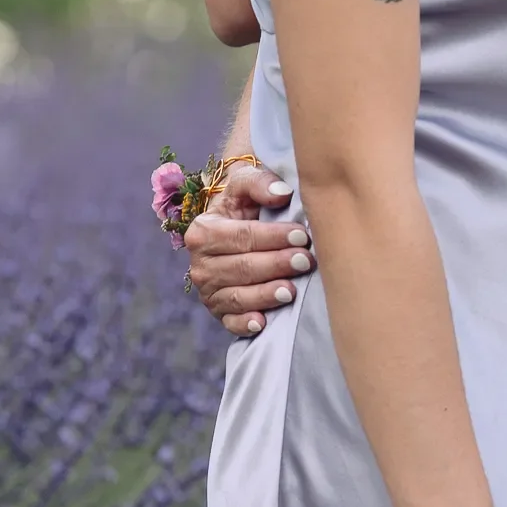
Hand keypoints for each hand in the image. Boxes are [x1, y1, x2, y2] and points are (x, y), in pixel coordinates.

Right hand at [184, 167, 315, 336]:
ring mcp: (208, 291)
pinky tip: (262, 323)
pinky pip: (230, 323)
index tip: (301, 234)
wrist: (237, 229)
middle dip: (275, 264)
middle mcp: (200, 264)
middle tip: (306, 261)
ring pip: (237, 296)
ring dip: (265, 295)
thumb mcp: (246, 185)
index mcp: (203, 231)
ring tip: (291, 291)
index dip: (272, 236)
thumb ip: (260, 182)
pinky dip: (244, 324)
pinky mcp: (220, 312)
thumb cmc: (245, 205)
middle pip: (241, 267)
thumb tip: (282, 192)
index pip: (240, 236)